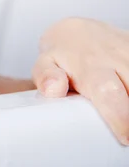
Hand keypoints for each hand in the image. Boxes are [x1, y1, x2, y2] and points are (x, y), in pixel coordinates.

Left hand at [32, 17, 128, 144]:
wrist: (78, 30)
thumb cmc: (63, 54)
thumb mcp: (45, 64)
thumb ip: (46, 77)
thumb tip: (54, 89)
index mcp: (89, 66)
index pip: (108, 92)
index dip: (119, 117)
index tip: (124, 136)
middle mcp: (116, 60)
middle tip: (126, 132)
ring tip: (123, 112)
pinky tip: (125, 94)